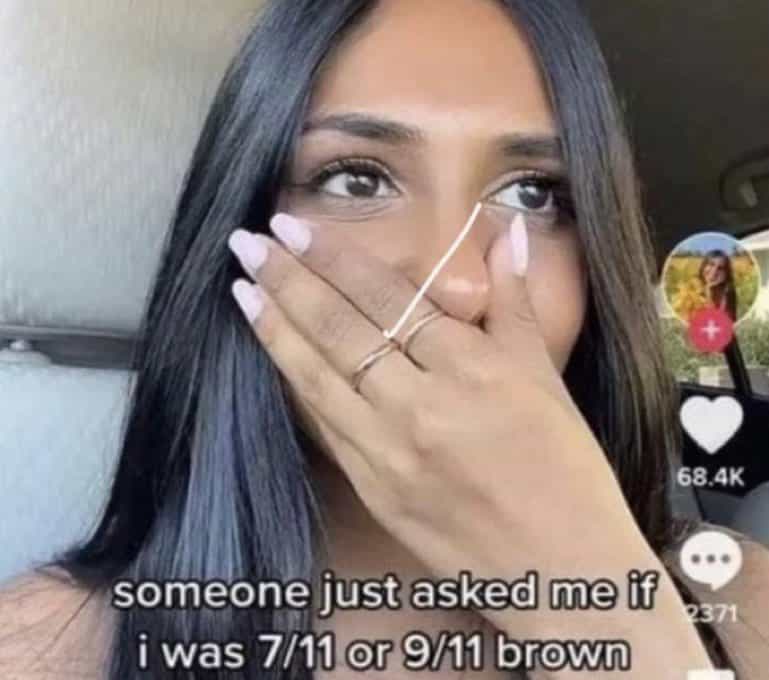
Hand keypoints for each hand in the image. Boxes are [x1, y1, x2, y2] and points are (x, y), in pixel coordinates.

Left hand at [227, 212, 646, 585]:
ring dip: (275, 330)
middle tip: (246, 244)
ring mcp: (389, 454)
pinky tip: (275, 357)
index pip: (386, 298)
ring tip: (242, 291)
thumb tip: (503, 232)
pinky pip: (325, 427)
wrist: (561, 569)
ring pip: (318, 379)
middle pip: (339, 331)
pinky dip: (296, 386)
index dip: (334, 258)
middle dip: (287, 281)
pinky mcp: (373, 490)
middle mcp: (420, 407)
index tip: (292, 226)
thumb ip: (515, 302)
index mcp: (471, 371)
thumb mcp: (546, 379)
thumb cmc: (568, 473)